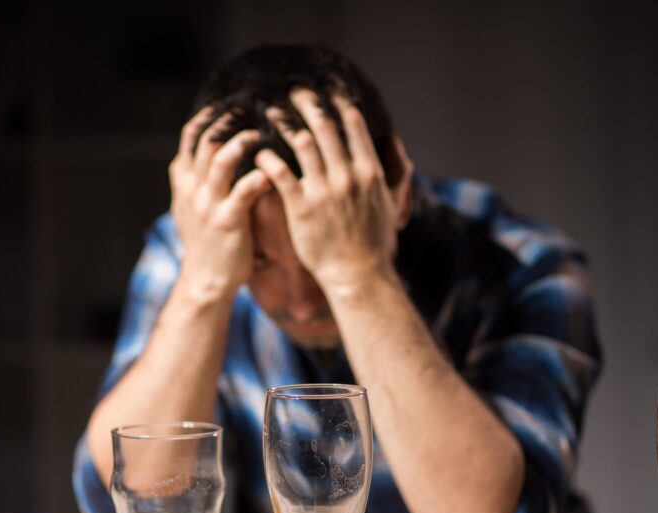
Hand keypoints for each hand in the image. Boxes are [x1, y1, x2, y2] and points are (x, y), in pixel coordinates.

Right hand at [169, 107, 271, 296]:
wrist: (205, 281)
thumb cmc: (206, 243)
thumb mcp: (189, 207)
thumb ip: (195, 179)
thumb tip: (204, 151)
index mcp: (184, 181)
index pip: (191, 134)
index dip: (211, 114)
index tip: (232, 101)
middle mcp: (193, 188)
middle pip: (207, 139)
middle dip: (230, 119)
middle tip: (254, 108)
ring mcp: (208, 204)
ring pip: (221, 159)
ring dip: (244, 142)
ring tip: (262, 135)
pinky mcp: (227, 221)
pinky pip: (244, 190)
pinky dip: (260, 175)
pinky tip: (273, 170)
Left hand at [254, 90, 413, 292]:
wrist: (359, 276)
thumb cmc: (376, 244)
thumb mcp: (394, 205)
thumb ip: (397, 173)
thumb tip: (397, 144)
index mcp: (369, 172)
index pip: (352, 125)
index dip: (337, 104)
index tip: (326, 93)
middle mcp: (347, 176)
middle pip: (324, 126)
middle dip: (307, 103)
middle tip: (293, 91)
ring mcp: (324, 191)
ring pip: (301, 143)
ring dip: (284, 123)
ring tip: (270, 113)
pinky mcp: (301, 208)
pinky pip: (280, 174)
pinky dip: (268, 159)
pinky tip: (260, 152)